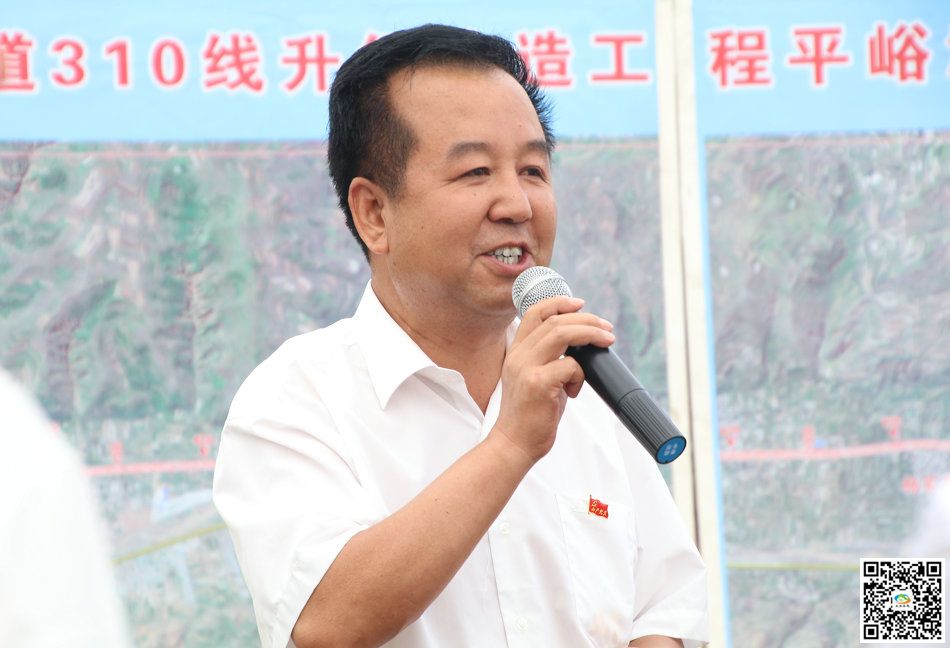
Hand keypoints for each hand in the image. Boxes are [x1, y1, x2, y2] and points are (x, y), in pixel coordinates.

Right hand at [492, 295, 614, 464]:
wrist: (514, 443)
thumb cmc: (530, 413)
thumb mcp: (535, 377)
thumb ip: (550, 358)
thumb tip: (582, 344)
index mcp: (516, 351)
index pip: (534, 313)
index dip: (559, 303)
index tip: (580, 303)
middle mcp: (518, 355)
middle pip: (554, 321)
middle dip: (586, 319)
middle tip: (606, 328)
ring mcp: (526, 368)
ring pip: (562, 334)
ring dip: (590, 333)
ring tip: (606, 340)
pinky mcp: (538, 384)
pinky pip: (570, 365)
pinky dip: (581, 374)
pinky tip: (576, 390)